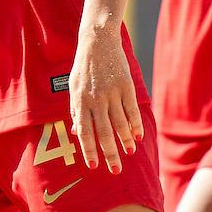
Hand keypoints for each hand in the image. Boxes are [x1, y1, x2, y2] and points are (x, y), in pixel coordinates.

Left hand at [68, 26, 142, 174]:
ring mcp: (112, 93)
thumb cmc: (83, 67)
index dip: (89, 151)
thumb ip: (76, 110)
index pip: (84, 132)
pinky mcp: (126, 86)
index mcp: (80, 102)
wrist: (98, 41)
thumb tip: (77, 132)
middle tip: (116, 170)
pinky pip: (132, 110)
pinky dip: (136, 125)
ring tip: (129, 153)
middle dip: (110, 154)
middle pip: (104, 133)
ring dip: (125, 141)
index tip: (94, 166)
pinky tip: (138, 136)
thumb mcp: (73, 88)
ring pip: (120, 124)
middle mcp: (96, 100)